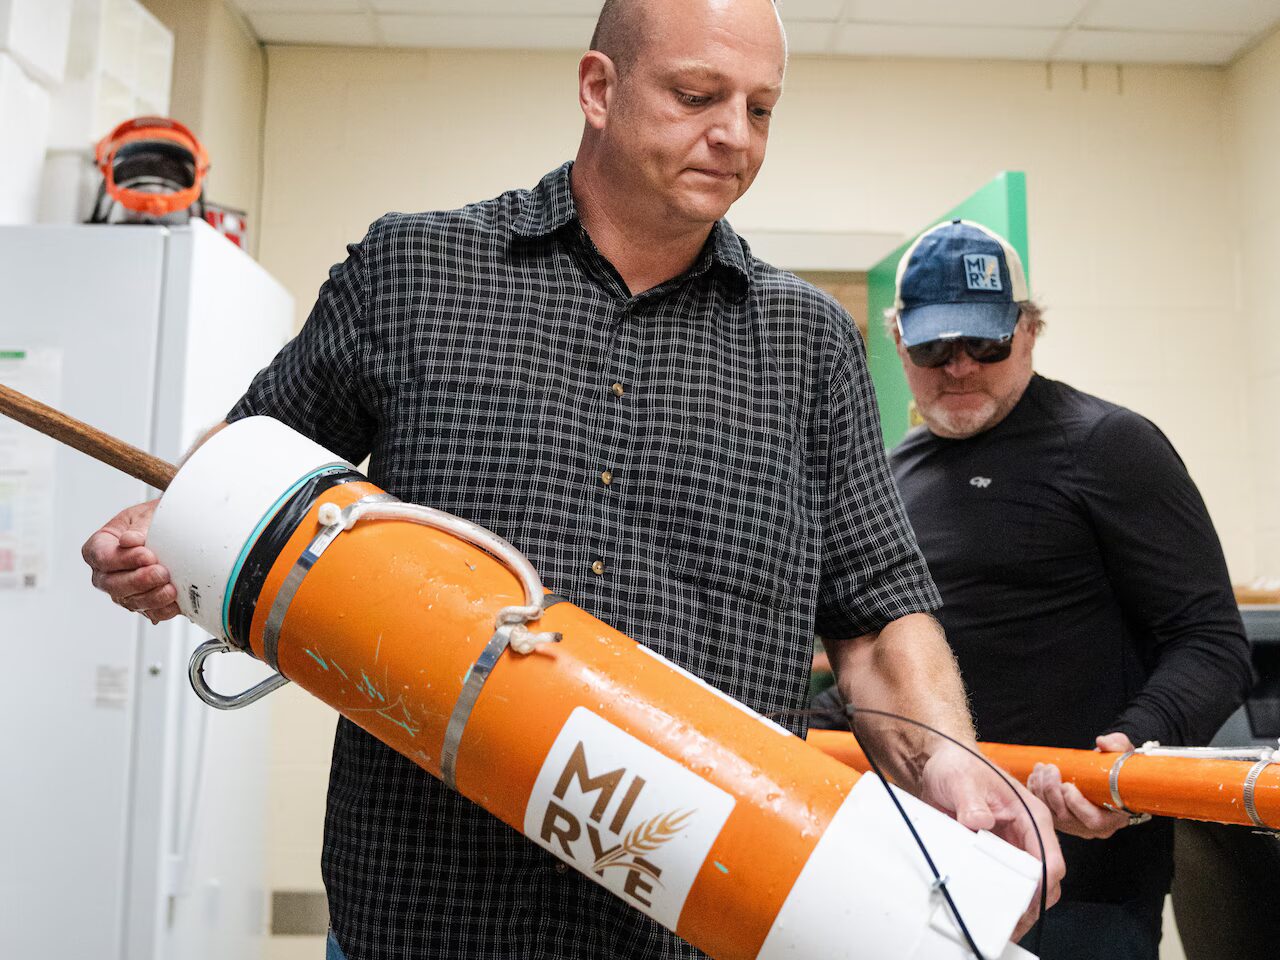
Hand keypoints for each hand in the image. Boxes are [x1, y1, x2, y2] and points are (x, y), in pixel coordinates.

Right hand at [81, 499, 178, 623]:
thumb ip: (138, 528)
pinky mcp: (142, 603)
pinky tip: (174, 602)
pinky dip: (163, 609)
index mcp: (98, 548)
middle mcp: (106, 573)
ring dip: (152, 597)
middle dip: (140, 581)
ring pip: (131, 601)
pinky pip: (149, 612)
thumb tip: (129, 540)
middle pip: (114, 584)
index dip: (124, 560)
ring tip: (170, 589)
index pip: (104, 557)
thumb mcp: (143, 516)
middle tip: (161, 572)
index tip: (147, 555)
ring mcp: (123, 591)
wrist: (170, 531)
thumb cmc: (149, 522)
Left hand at [921, 741, 1063, 940]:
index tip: (1025, 903)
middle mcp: (1027, 834)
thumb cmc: (959, 766)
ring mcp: (1011, 846)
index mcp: (1031, 816)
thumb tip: (979, 821)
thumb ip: (971, 801)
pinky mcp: (994, 853)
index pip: (1050, 858)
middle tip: (1011, 924)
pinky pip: (1002, 880)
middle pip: (1043, 880)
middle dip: (1031, 905)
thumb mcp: (962, 780)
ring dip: (1015, 905)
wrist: (941, 765)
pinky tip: (984, 909)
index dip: (1041, 885)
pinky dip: (997, 896)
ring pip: (1025, 885)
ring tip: (999, 924)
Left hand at [1026, 732, 1136, 839]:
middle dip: (1052, 791)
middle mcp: (1091, 827)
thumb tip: (1102, 742)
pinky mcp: (1058, 819)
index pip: (1093, 821)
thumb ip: (1117, 747)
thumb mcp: (1123, 758)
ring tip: (1041, 768)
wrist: (1109, 781)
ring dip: (1041, 789)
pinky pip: (1042, 809)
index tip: (1067, 785)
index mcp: (1112, 818)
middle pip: (1066, 817)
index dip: (1077, 804)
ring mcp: (1072, 825)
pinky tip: (1035, 775)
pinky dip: (1035, 793)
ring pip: (1051, 814)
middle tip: (1050, 768)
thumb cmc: (1119, 772)